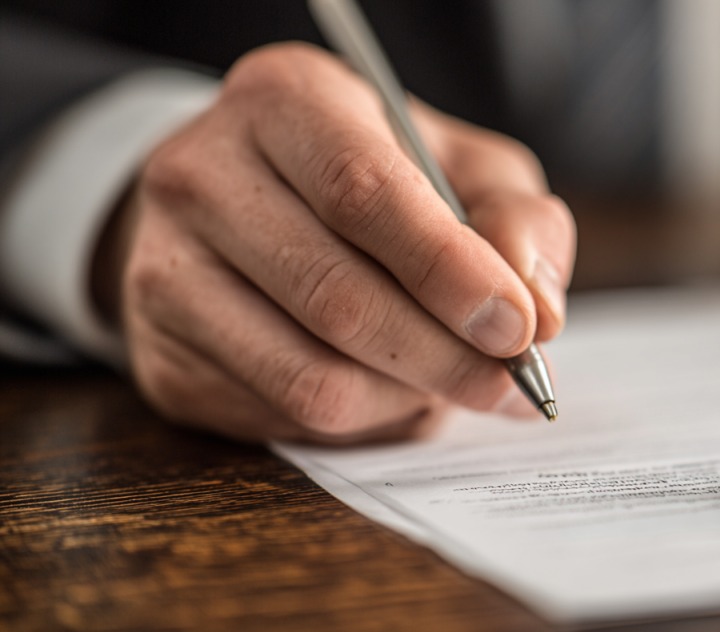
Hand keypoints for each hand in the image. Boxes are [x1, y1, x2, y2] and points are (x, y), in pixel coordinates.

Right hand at [93, 43, 575, 442]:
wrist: (244, 204)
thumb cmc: (374, 180)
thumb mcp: (460, 165)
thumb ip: (516, 220)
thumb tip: (538, 313)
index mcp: (284, 102)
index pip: (363, 194)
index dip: (449, 272)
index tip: (517, 327)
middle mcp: (202, 178)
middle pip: (337, 299)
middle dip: (445, 358)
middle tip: (508, 382)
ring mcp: (167, 272)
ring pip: (311, 379)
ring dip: (407, 401)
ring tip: (451, 383)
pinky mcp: (164, 357)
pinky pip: (285, 420)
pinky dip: (365, 423)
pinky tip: (392, 391)